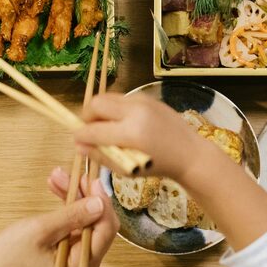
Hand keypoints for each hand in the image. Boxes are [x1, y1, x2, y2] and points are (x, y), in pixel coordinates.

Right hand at [0, 170, 116, 266]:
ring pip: (87, 215)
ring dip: (74, 194)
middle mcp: (87, 259)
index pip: (105, 230)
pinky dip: (67, 202)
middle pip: (98, 220)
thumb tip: (99, 202)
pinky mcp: (72, 242)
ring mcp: (80, 251)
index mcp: (83, 264)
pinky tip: (56, 184)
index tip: (92, 181)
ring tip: (57, 176)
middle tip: (74, 174)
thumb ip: (71, 216)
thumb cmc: (13, 254)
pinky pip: (76, 218)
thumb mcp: (42, 230)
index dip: (102, 203)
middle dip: (86, 195)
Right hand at [75, 92, 231, 185]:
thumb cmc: (158, 166)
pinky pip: (121, 97)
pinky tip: (122, 122)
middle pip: (96, 103)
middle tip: (89, 129)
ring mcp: (143, 101)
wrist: (189, 153)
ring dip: (100, 110)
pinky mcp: (147, 96)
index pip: (93, 130)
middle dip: (87, 116)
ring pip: (107, 96)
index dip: (80, 136)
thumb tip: (78, 146)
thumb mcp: (127, 169)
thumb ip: (101, 156)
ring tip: (105, 126)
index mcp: (131, 134)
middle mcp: (136, 112)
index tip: (77, 140)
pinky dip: (115, 108)